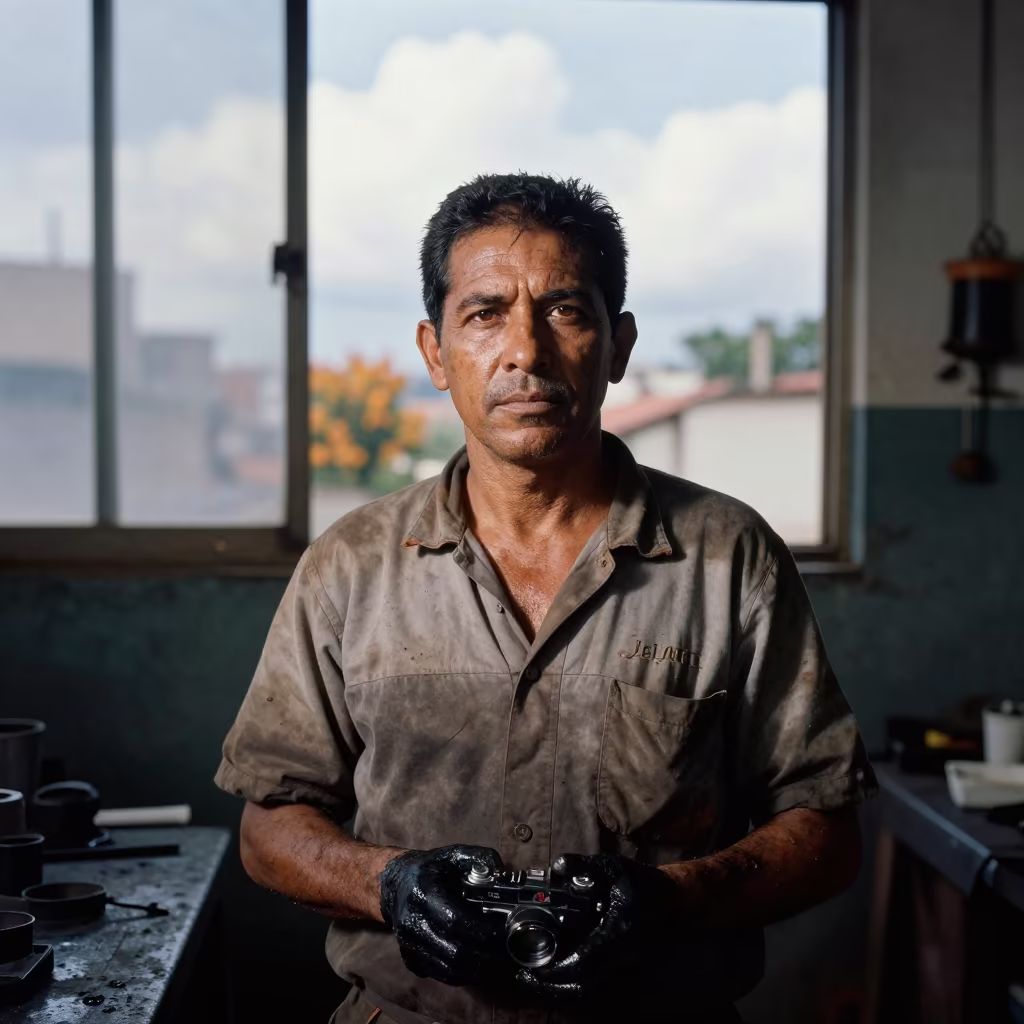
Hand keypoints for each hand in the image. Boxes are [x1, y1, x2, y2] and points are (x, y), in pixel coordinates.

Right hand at [379, 844, 508, 986]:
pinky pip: (440, 975)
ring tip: (498, 962)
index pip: (454, 921)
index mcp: (424, 893)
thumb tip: (501, 872)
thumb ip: (478, 858)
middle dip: (485, 956)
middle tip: (508, 952)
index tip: (505, 931)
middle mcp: (413, 922)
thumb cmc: (429, 869)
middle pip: (453, 952)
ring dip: (477, 970)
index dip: (482, 930)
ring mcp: (409, 945)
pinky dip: (462, 975)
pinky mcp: (410, 959)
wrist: (394, 885)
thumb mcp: (452, 855)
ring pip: (448, 970)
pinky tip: (477, 964)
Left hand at [513, 852, 677, 1002]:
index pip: (584, 962)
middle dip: (551, 986)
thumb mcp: (614, 867)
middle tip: (524, 975)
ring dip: (558, 986)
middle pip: (582, 986)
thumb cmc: (643, 883)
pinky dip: (569, 979)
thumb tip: (556, 868)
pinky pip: (590, 979)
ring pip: (586, 987)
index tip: (533, 966)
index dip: (557, 968)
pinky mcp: (616, 963)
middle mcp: (619, 955)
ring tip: (533, 974)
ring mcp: (619, 963)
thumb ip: (584, 865)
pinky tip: (553, 966)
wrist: (671, 900)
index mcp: (618, 932)